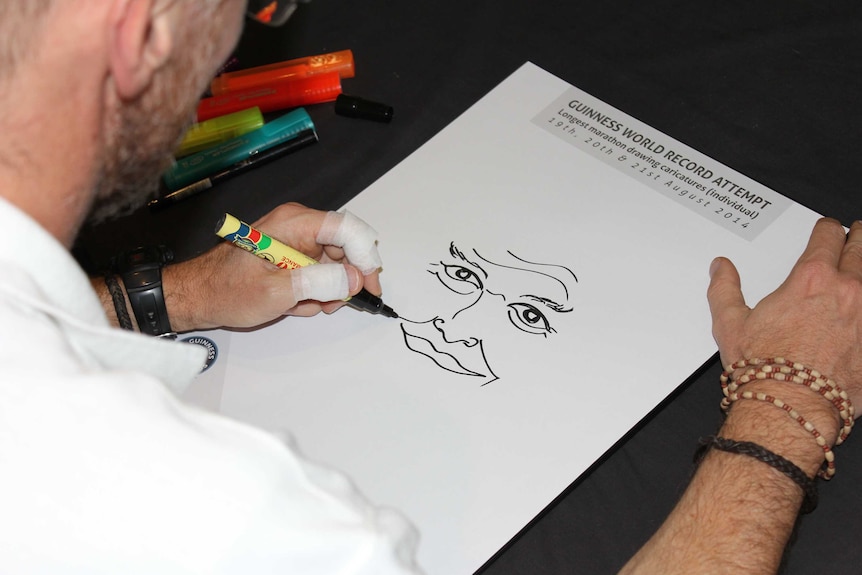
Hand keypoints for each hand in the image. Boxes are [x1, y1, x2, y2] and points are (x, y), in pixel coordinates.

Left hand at [163, 202, 384, 330]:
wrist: (198, 297)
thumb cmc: (226, 291)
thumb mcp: (276, 292)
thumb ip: (318, 283)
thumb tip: (354, 279)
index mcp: (294, 223)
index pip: (346, 229)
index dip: (364, 256)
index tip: (369, 284)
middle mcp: (298, 226)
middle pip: (345, 247)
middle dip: (346, 278)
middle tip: (337, 303)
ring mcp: (296, 241)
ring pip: (335, 263)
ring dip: (329, 289)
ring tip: (307, 306)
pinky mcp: (292, 256)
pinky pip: (320, 271)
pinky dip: (315, 291)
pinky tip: (296, 303)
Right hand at [707, 218, 861, 405]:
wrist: (792, 406)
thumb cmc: (764, 368)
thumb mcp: (730, 323)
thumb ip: (724, 288)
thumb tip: (721, 268)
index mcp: (811, 279)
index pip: (827, 236)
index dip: (827, 228)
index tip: (827, 229)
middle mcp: (848, 290)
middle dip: (858, 239)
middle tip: (857, 235)